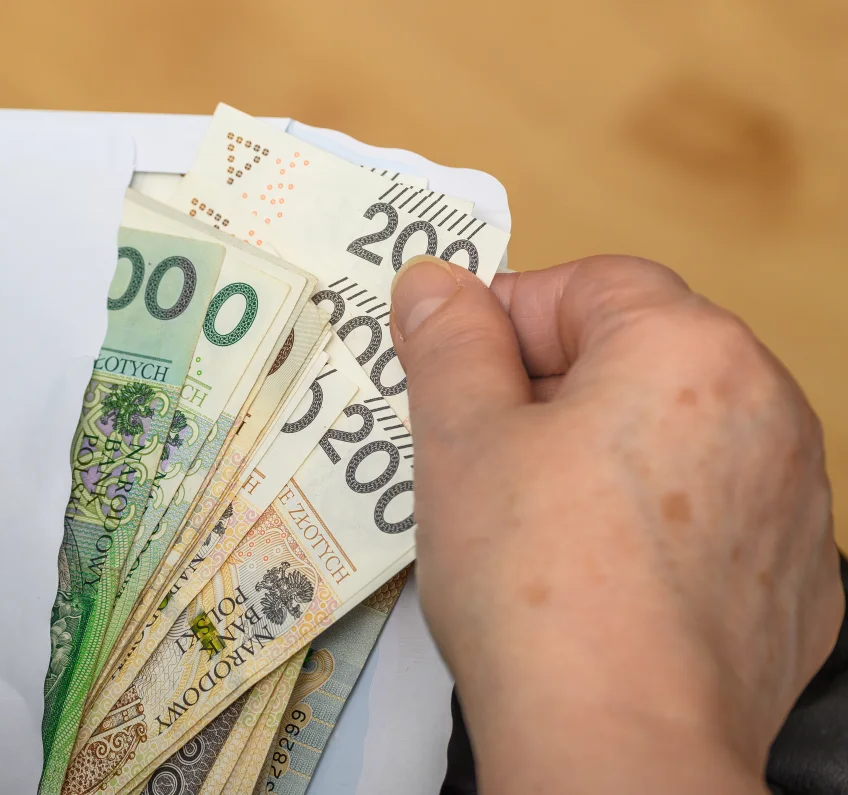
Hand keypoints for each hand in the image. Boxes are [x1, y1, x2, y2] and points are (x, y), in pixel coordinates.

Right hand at [390, 256, 841, 793]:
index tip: (456, 373)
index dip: (506, 318)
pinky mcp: (796, 580)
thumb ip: (448, 340)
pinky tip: (601, 573)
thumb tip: (435, 280)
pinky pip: (714, 512)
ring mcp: (793, 499)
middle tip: (485, 452)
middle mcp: (768, 406)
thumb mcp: (461, 438)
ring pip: (678, 434)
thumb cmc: (535, 581)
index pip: (588, 284)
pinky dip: (658, 521)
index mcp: (690, 347)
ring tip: (538, 521)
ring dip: (607, 451)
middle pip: (641, 354)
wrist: (616, 744)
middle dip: (556, 387)